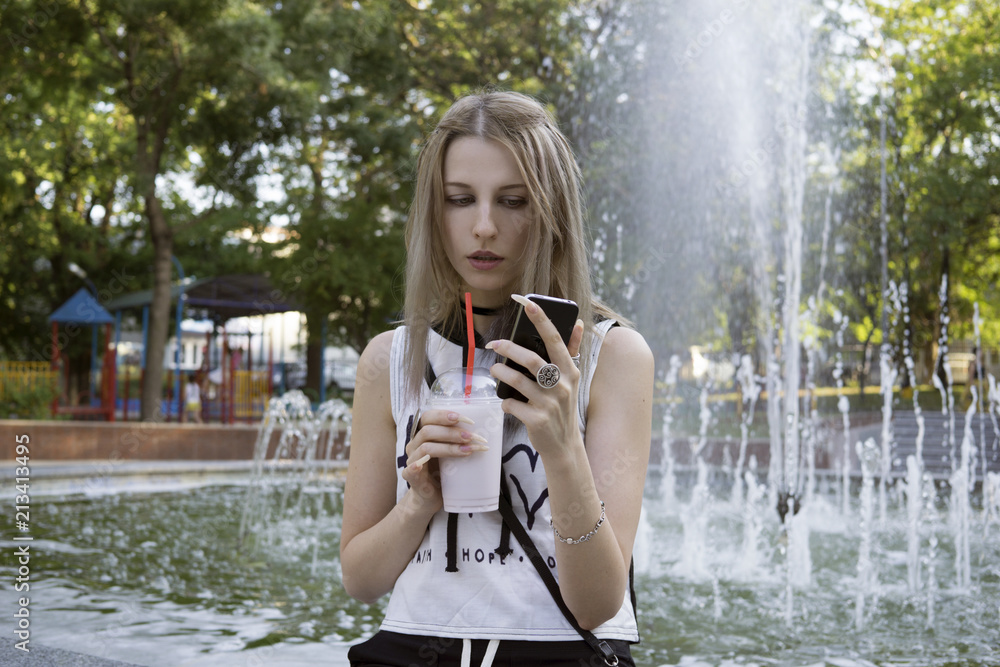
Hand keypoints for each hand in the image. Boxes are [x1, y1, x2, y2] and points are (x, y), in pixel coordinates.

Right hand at [401, 409, 489, 510]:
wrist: (432, 496)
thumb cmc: (443, 471)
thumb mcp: (452, 452)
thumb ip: (459, 441)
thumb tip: (483, 432)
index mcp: (423, 434)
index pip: (428, 417)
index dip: (445, 415)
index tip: (468, 420)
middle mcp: (415, 444)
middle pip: (427, 431)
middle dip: (452, 432)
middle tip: (472, 437)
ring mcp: (412, 460)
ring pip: (426, 448)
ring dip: (448, 448)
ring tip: (467, 451)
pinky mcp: (411, 478)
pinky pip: (409, 470)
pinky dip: (414, 467)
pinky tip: (420, 466)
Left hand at [487, 296, 584, 457]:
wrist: (563, 446)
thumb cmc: (563, 407)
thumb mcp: (572, 380)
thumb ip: (572, 350)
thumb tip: (578, 322)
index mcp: (570, 372)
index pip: (556, 340)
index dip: (542, 320)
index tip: (528, 303)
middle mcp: (562, 386)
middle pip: (532, 359)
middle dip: (508, 348)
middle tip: (493, 344)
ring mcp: (549, 404)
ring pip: (517, 380)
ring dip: (500, 373)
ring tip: (494, 369)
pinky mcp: (536, 420)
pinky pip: (511, 404)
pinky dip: (505, 402)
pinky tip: (507, 402)